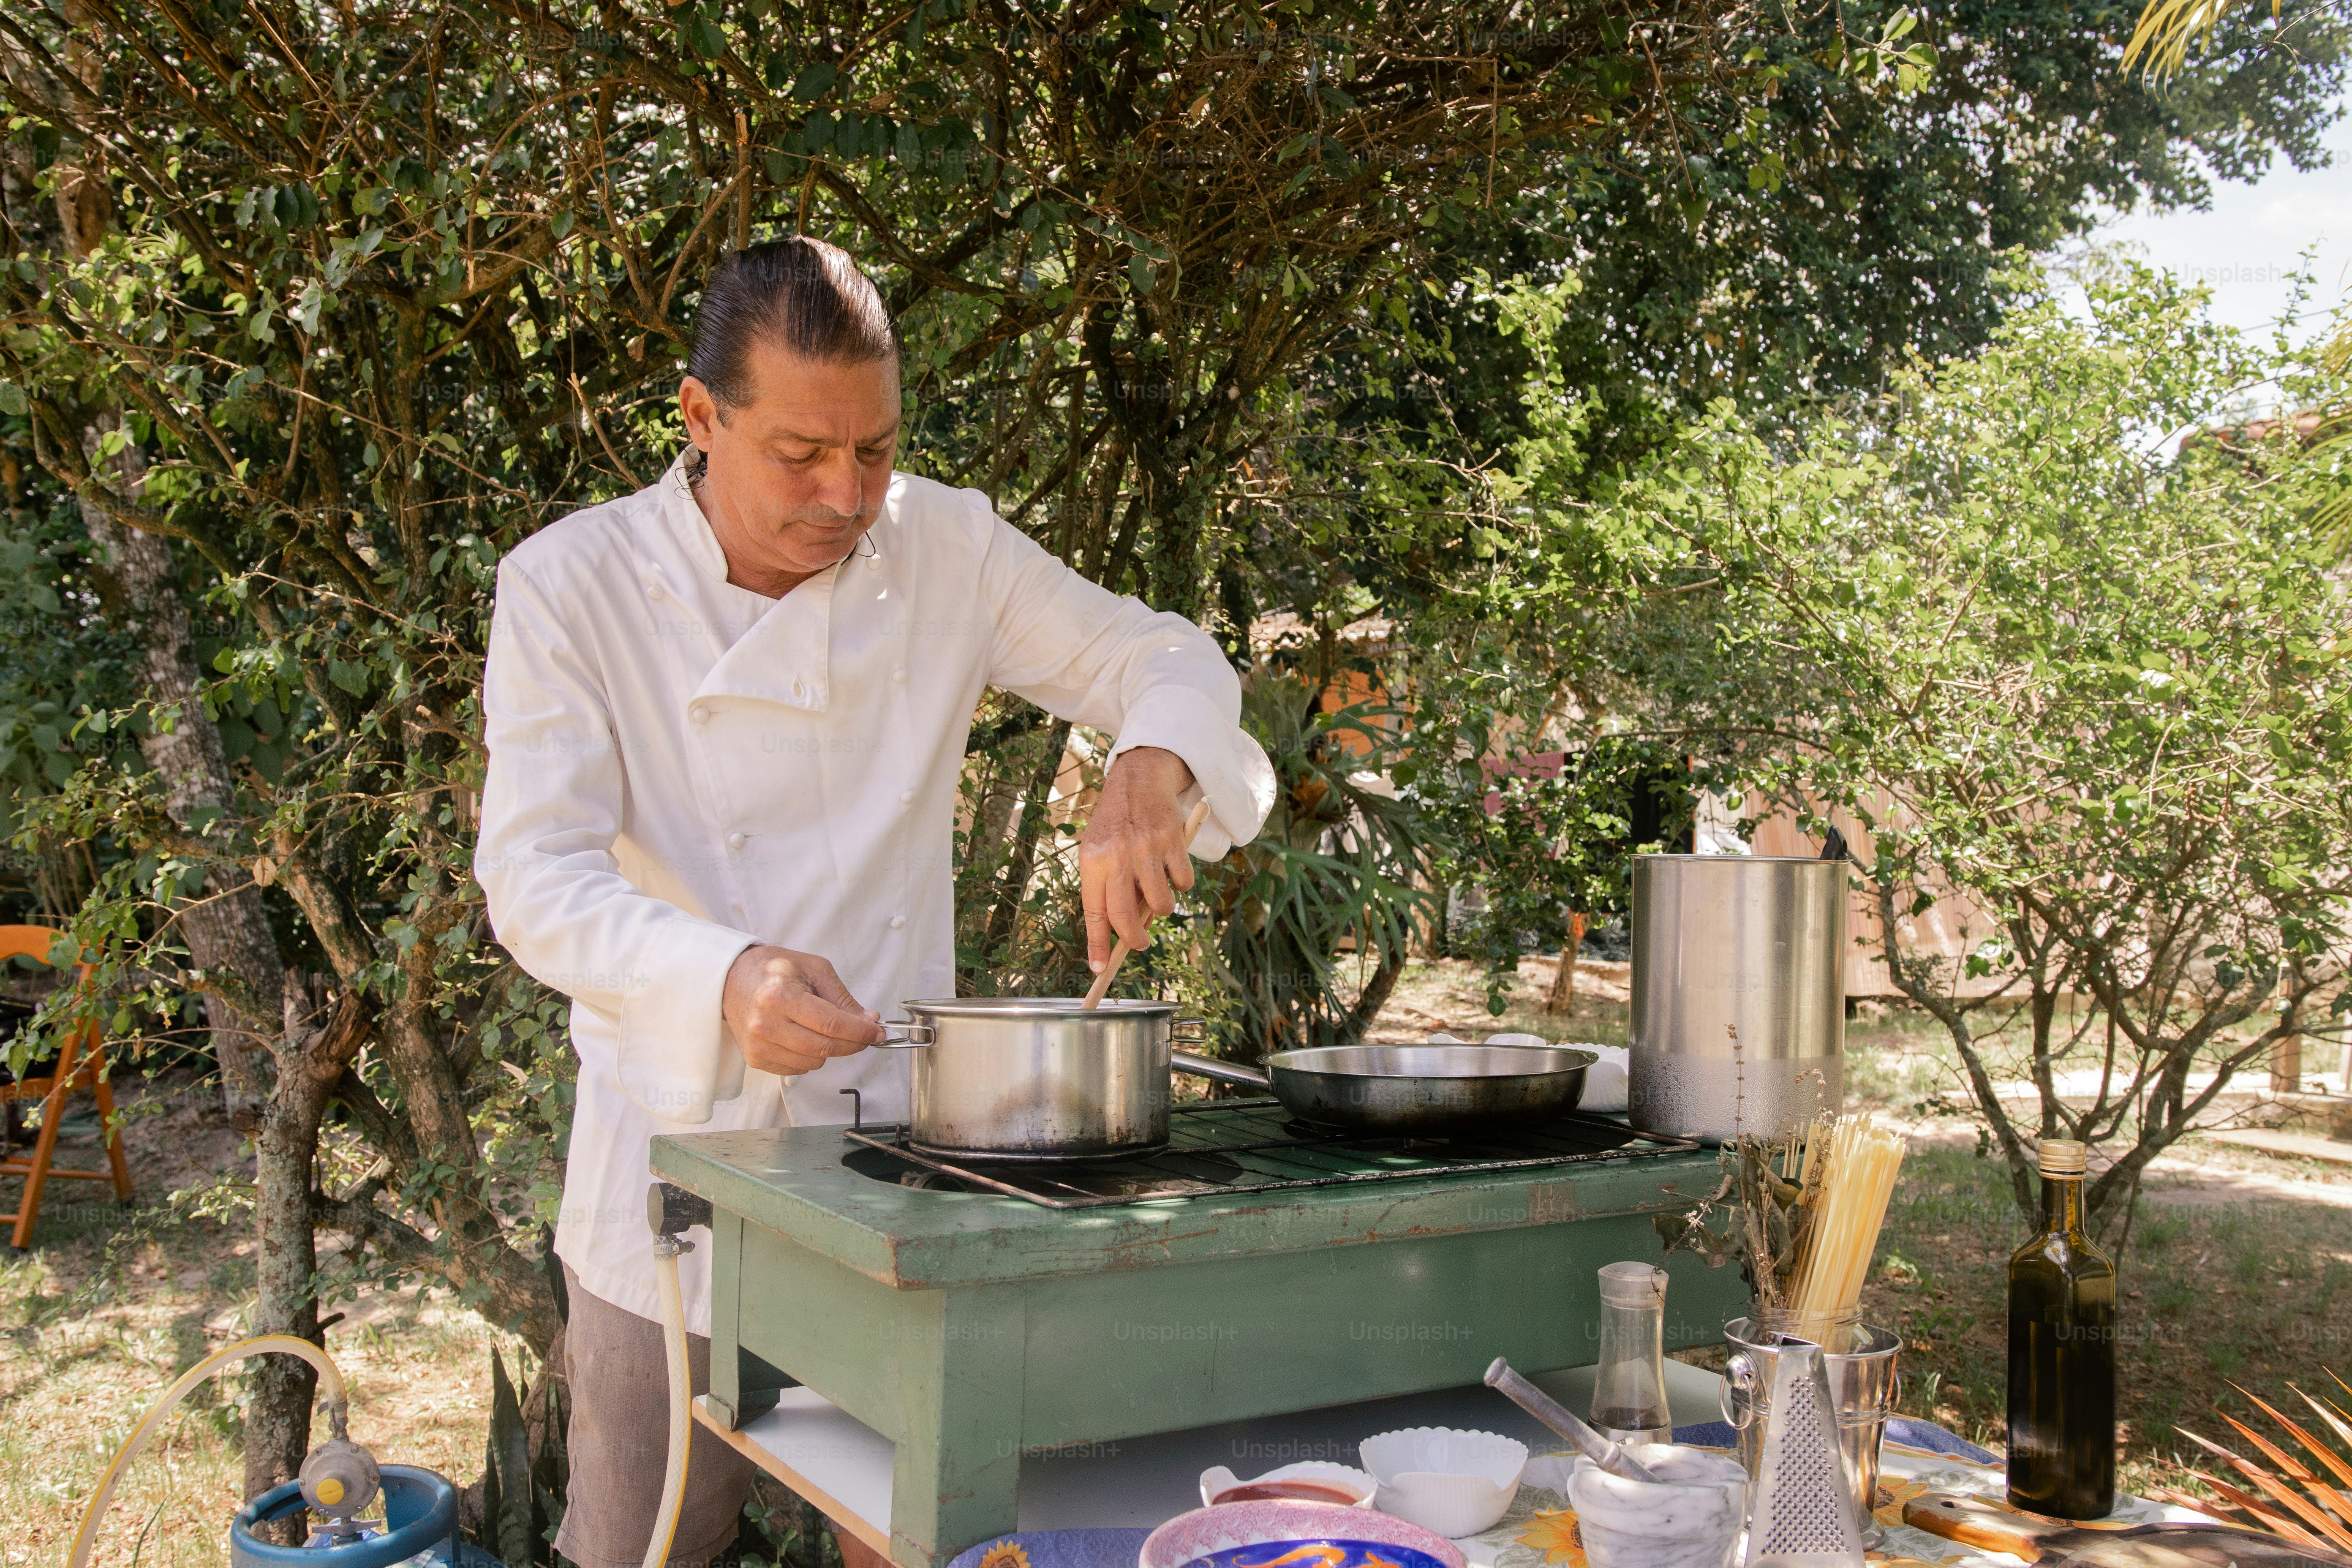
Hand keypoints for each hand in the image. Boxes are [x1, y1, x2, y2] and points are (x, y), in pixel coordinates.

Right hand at [722, 945, 884, 1075]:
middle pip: (824, 1047)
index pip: (831, 1024)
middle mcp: (766, 1023)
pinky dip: (809, 1057)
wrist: (733, 979)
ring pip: (813, 1063)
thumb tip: (869, 1021)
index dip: (860, 1032)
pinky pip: (797, 1069)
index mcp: (780, 996)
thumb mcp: (814, 970)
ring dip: (830, 1050)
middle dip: (853, 1043)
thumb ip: (843, 998)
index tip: (877, 1032)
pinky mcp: (755, 1058)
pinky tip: (804, 1037)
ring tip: (823, 1028)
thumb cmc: (775, 970)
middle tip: (865, 1034)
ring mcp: (758, 1044)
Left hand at [1078, 746, 1198, 971]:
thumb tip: (1128, 930)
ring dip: (1163, 908)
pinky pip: (1183, 883)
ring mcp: (1145, 849)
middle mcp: (1117, 856)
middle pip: (1126, 917)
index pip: (1094, 912)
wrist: (1138, 782)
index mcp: (1093, 861)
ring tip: (1158, 892)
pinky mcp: (1172, 841)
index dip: (1097, 944)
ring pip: (1161, 905)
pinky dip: (1182, 884)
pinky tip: (1173, 869)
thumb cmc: (1117, 826)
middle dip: (1135, 940)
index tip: (1100, 969)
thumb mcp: (1101, 853)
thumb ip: (1109, 889)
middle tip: (1140, 943)